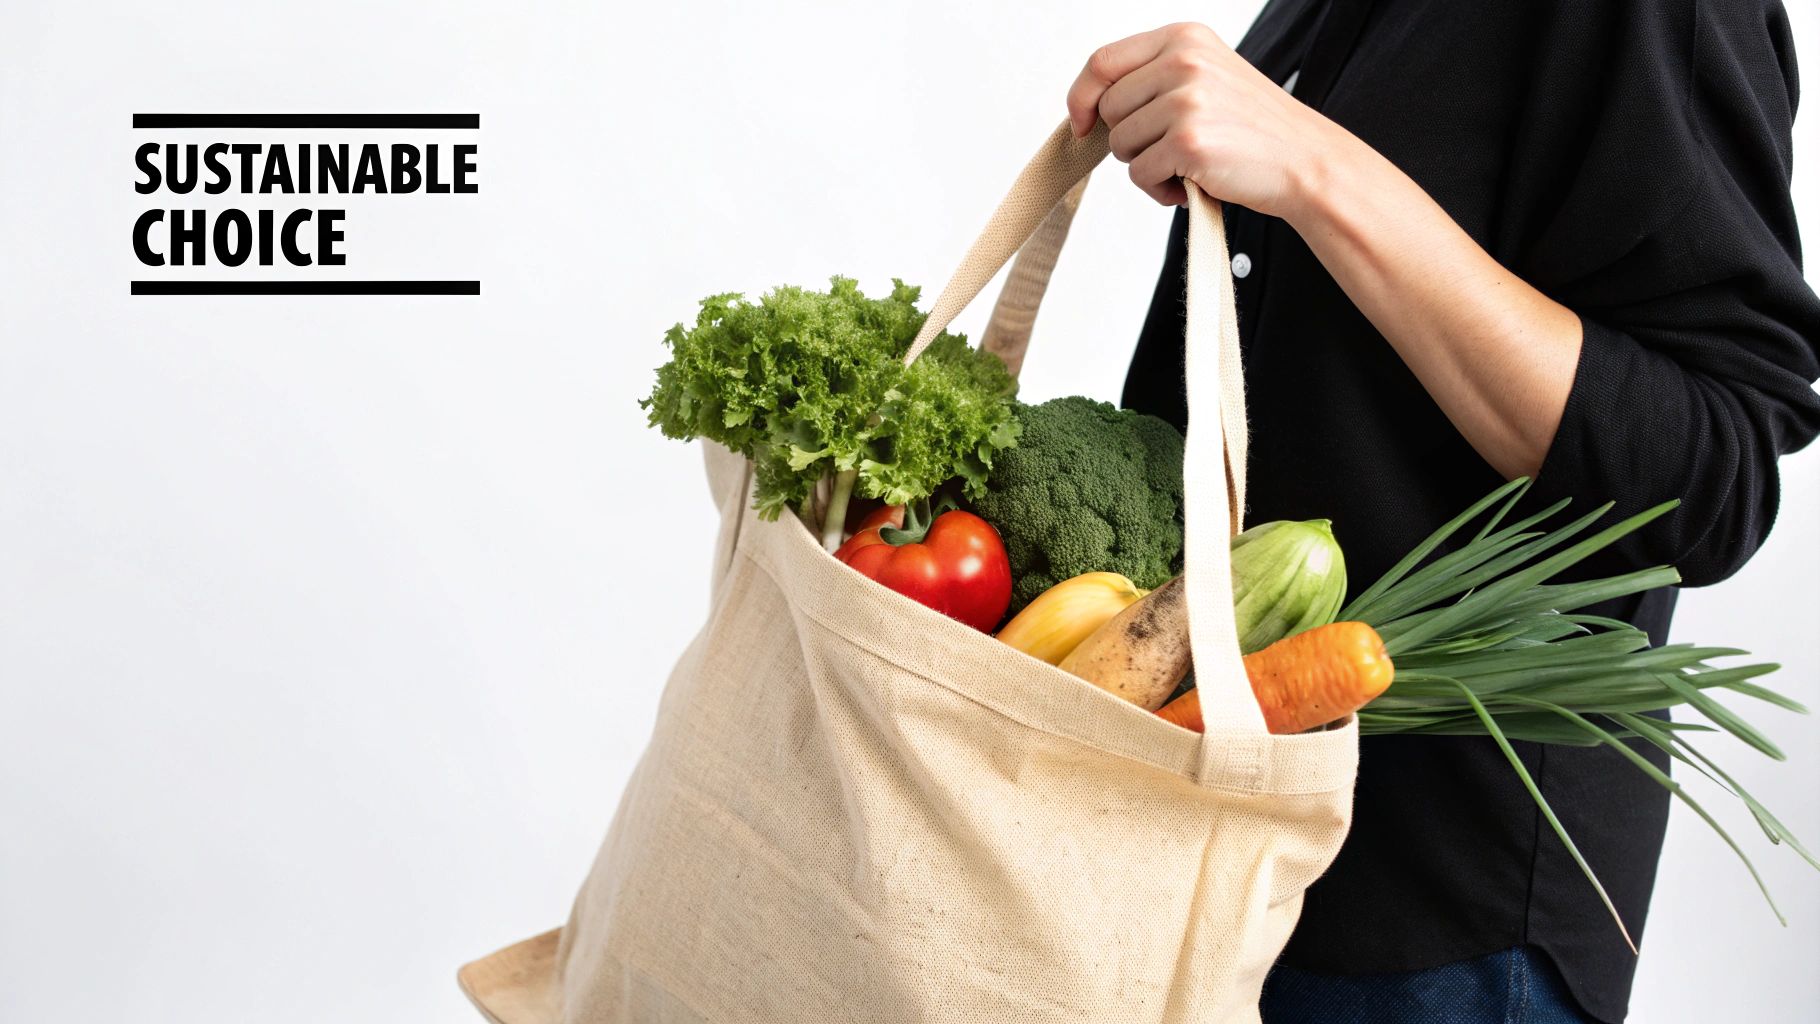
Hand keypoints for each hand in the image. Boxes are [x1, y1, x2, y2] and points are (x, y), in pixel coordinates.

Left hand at [1066, 22, 1344, 216]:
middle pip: (1109, 109)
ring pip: (1121, 145)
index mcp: (1184, 38)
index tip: (1081, 124)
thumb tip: (1088, 110)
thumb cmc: (1251, 129)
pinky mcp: (1189, 141)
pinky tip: (1191, 185)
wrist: (1305, 161)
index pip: (1103, 61)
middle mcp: (1184, 61)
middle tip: (1169, 151)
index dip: (1082, 97)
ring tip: (1185, 167)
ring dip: (1145, 167)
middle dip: (1128, 140)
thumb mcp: (1205, 79)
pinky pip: (1140, 175)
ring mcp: (1186, 100)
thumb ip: (1153, 80)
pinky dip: (1158, 190)